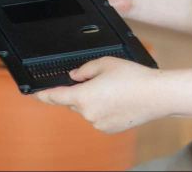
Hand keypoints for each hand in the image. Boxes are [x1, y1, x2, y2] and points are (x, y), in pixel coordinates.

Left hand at [35, 57, 163, 132]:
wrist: (156, 95)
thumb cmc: (133, 77)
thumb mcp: (105, 63)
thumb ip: (84, 69)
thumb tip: (75, 76)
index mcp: (83, 96)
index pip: (55, 96)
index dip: (42, 95)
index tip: (34, 94)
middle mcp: (87, 114)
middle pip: (73, 102)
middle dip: (80, 92)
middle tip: (99, 80)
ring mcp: (98, 124)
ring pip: (87, 110)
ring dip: (93, 101)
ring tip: (115, 89)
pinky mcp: (108, 129)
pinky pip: (98, 117)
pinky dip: (103, 109)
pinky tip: (119, 100)